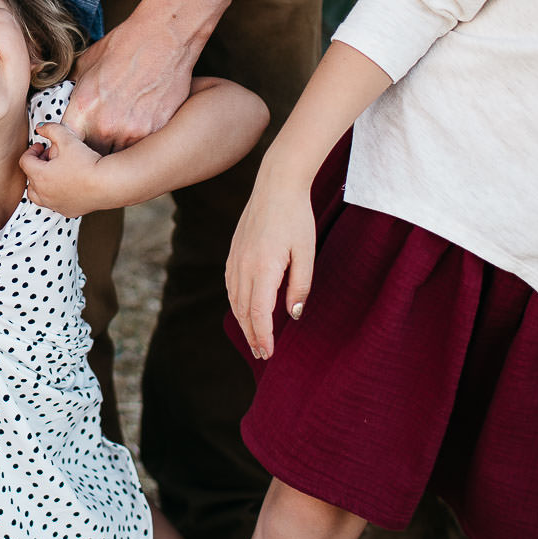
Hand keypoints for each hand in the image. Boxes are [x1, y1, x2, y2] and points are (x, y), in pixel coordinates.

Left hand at [20, 122, 107, 217]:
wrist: (108, 183)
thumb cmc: (87, 161)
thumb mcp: (67, 138)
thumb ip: (51, 129)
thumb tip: (40, 128)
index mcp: (39, 176)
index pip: (25, 161)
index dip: (31, 150)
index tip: (42, 146)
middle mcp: (44, 194)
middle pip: (30, 179)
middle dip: (37, 166)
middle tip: (49, 158)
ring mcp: (55, 205)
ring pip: (39, 196)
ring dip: (42, 183)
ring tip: (55, 173)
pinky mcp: (68, 211)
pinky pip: (55, 204)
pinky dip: (56, 195)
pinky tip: (68, 185)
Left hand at [67, 14, 194, 152]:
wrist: (164, 37)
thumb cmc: (124, 45)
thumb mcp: (86, 63)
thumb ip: (74, 89)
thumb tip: (66, 100)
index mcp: (84, 109)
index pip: (65, 145)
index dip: (67, 148)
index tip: (72, 145)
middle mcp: (106, 126)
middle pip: (91, 157)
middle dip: (91, 155)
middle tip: (96, 146)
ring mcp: (133, 132)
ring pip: (118, 158)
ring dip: (115, 153)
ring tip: (119, 138)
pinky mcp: (156, 131)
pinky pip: (142, 148)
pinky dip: (138, 143)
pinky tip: (138, 128)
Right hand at [225, 166, 316, 359]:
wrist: (276, 184)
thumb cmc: (296, 217)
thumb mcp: (306, 253)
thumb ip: (300, 286)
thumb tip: (293, 315)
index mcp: (263, 267)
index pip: (259, 312)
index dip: (263, 336)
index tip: (268, 353)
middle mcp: (244, 265)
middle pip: (244, 310)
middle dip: (252, 334)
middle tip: (262, 354)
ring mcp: (236, 258)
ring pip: (235, 299)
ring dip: (243, 321)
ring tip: (254, 337)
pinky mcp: (234, 251)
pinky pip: (231, 285)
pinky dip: (237, 303)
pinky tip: (245, 309)